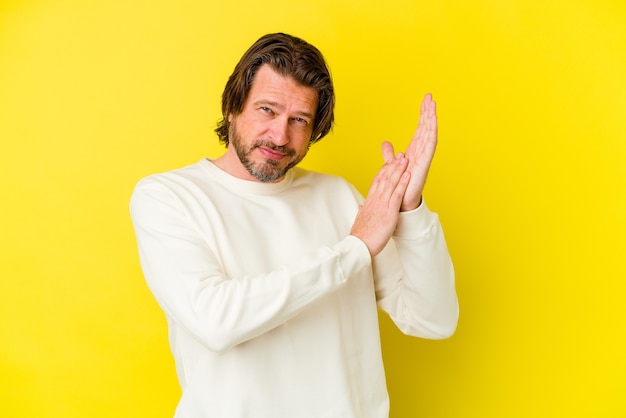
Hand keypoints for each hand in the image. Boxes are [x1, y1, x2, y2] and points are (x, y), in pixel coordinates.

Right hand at [350, 153, 409, 255]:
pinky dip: (402, 183)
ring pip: (391, 183)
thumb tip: (362, 207)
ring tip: (405, 159)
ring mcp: (382, 205)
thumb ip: (363, 211)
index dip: (384, 170)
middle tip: (400, 155)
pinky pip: (396, 195)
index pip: (377, 181)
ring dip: (399, 170)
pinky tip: (408, 175)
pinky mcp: (389, 212)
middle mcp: (375, 200)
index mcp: (369, 201)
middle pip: (384, 178)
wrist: (359, 245)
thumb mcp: (361, 220)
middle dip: (393, 165)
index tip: (389, 161)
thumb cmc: (360, 236)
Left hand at [382, 93, 437, 211]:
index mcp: (414, 151)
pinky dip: (431, 133)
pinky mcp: (423, 163)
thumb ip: (390, 154)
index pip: (419, 129)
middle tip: (429, 97)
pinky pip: (429, 146)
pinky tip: (433, 122)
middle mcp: (420, 152)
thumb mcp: (392, 165)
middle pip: (425, 128)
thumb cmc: (400, 186)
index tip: (425, 101)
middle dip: (427, 112)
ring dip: (430, 119)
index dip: (422, 115)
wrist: (401, 203)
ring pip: (428, 133)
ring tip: (432, 104)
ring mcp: (423, 157)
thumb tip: (386, 144)